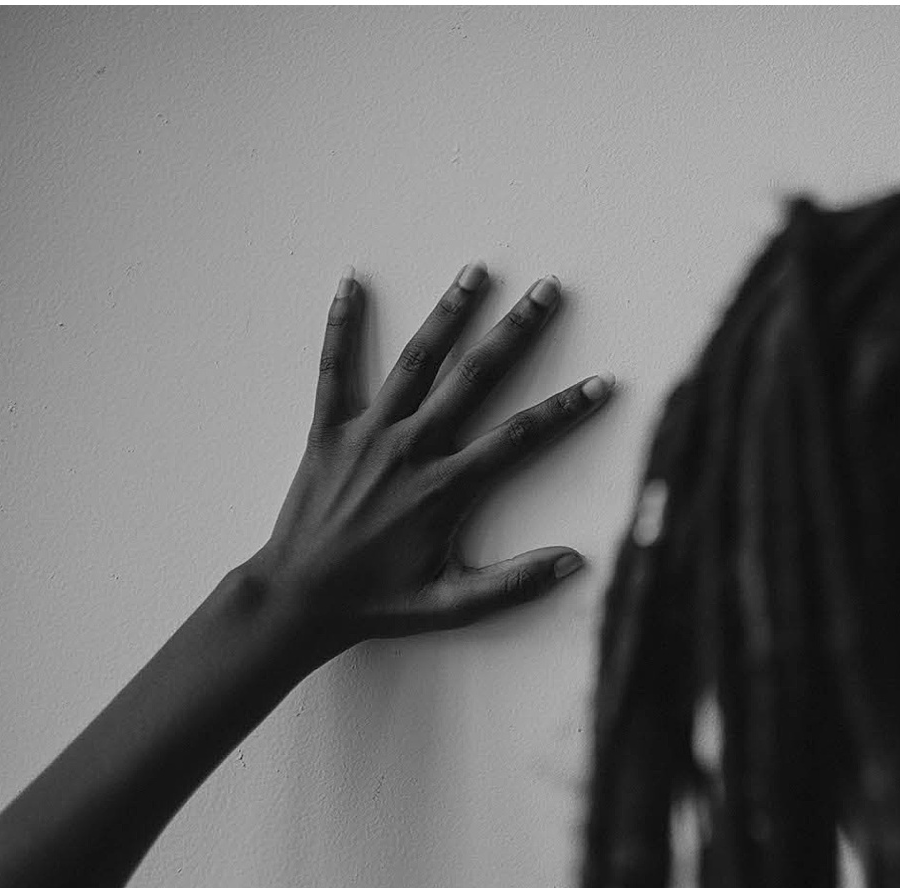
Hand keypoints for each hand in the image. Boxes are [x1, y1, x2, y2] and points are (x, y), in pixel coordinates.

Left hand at [249, 262, 610, 658]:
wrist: (298, 599)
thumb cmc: (377, 604)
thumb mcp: (451, 604)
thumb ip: (513, 583)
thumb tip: (574, 563)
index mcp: (446, 488)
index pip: (520, 436)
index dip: (566, 408)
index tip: (601, 383)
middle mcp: (411, 449)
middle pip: (474, 377)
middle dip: (515, 330)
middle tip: (546, 290)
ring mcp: (367, 434)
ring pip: (415, 361)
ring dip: (448, 313)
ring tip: (476, 272)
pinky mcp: (327, 431)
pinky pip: (333, 368)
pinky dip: (340, 326)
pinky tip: (351, 284)